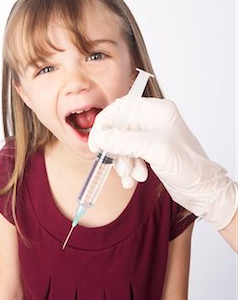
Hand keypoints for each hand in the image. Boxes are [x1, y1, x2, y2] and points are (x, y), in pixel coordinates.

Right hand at [89, 97, 236, 229]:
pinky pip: (128, 156)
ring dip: (122, 162)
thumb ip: (124, 141)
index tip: (97, 143)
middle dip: (115, 149)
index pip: (121, 108)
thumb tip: (100, 137)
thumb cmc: (190, 167)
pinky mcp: (149, 151)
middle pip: (118, 128)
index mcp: (157, 110)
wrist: (202, 191)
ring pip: (121, 144)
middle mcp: (152, 120)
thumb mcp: (154, 150)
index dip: (105, 124)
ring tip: (132, 175)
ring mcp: (150, 136)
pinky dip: (127, 168)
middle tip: (116, 163)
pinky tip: (133, 179)